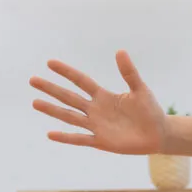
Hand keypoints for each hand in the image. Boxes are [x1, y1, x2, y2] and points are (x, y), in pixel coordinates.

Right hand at [30, 50, 166, 153]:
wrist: (159, 134)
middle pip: (69, 97)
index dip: (67, 72)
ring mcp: (97, 125)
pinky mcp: (102, 141)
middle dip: (51, 89)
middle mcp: (96, 109)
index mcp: (104, 95)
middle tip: (32, 80)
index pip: (81, 81)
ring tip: (35, 102)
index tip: (50, 63)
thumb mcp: (140, 90)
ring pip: (70, 117)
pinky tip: (50, 134)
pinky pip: (80, 139)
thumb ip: (129, 73)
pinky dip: (66, 137)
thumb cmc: (150, 111)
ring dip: (53, 110)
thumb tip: (120, 51)